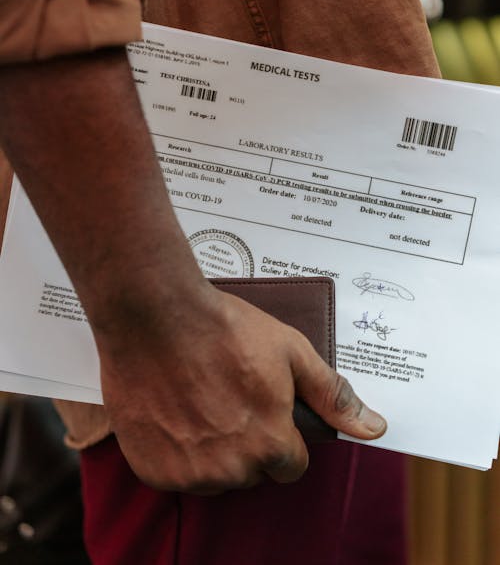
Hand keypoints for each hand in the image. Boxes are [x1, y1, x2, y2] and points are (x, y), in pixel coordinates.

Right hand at [97, 279, 385, 493]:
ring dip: (209, 450)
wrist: (155, 314)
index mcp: (271, 443)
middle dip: (245, 442)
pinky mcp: (152, 469)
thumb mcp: (291, 351)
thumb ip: (332, 396)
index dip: (279, 434)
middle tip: (226, 396)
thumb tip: (374, 428)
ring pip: (213, 475)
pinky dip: (174, 451)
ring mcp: (189, 472)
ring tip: (196, 399)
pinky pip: (174, 474)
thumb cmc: (225, 328)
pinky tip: (172, 411)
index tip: (261, 408)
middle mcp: (232, 468)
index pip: (290, 465)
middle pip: (250, 471)